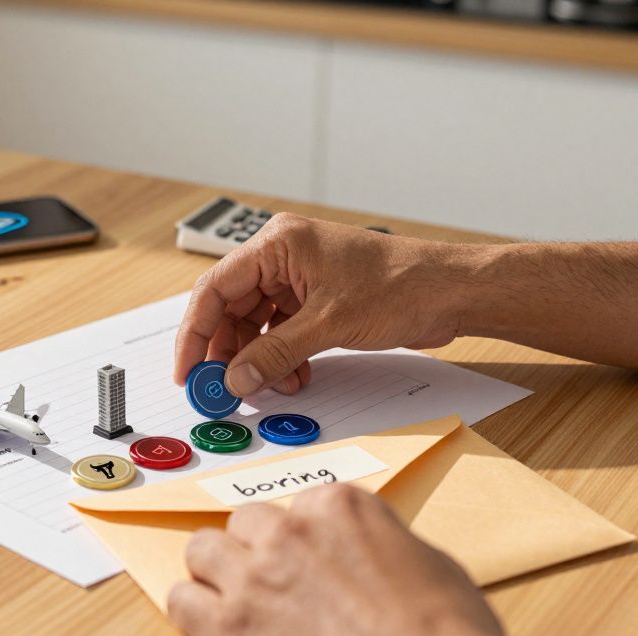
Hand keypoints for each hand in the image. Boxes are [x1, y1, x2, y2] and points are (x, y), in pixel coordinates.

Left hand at [168, 484, 503, 635]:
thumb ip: (382, 546)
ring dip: (218, 571)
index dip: (308, 537)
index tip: (311, 558)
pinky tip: (212, 625)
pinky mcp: (228, 628)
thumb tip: (370, 556)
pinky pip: (182, 600)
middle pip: (249, 522)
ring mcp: (254, 577)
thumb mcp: (430, 565)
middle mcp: (291, 531)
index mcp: (341, 508)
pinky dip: (194, 610)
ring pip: (204, 550)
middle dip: (259, 549)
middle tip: (275, 581)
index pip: (304, 504)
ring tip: (236, 598)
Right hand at [173, 213, 478, 395]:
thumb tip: (236, 380)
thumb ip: (275, 354)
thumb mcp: (328, 324)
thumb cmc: (400, 286)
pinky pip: (282, 331)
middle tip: (222, 389)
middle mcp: (283, 257)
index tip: (188, 370)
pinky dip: (281, 357)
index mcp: (278, 244)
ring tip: (269, 387)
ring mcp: (300, 279)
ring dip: (258, 359)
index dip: (196, 332)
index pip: (216, 287)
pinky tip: (294, 378)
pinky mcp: (317, 300)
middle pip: (232, 308)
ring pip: (256, 324)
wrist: (450, 292)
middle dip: (227, 352)